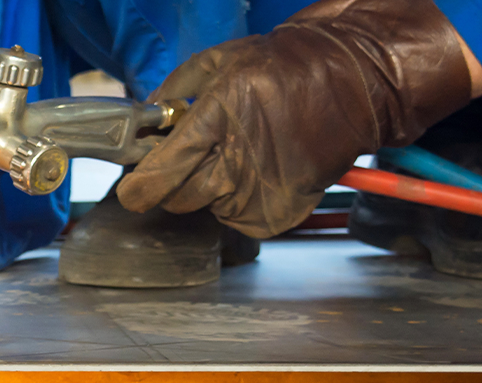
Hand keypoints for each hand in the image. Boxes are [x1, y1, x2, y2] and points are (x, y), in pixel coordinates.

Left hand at [116, 0, 472, 237]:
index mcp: (214, 121)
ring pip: (206, 210)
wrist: (347, 86)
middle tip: (194, 158)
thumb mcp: (216, 62)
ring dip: (210, 190)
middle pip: (176, 200)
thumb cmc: (280, 69)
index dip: (137, 188)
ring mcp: (259, 192)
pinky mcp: (277, 214)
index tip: (133, 188)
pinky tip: (255, 173)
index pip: (158, 177)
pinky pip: (236, 221)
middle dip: (175, 182)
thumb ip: (171, 93)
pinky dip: (237, 204)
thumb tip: (143, 120)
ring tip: (237, 156)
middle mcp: (235, 162)